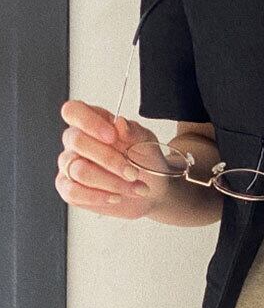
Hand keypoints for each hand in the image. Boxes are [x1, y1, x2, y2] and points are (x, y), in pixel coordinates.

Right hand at [56, 99, 167, 217]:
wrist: (152, 189)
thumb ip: (132, 132)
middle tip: (133, 172)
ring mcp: (70, 164)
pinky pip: (72, 192)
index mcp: (95, 121)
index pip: (74, 111)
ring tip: (134, 187)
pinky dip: (98, 196)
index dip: (89, 122)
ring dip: (112, 182)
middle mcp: (77, 141)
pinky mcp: (68, 188)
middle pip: (77, 141)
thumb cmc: (146, 160)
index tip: (112, 136)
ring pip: (79, 170)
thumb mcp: (146, 142)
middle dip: (109, 159)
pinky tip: (116, 197)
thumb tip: (120, 123)